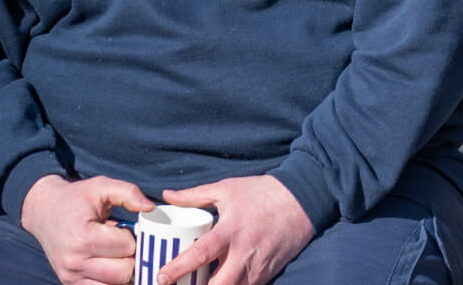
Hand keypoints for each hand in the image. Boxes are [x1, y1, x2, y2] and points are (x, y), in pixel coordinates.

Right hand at [21, 173, 153, 284]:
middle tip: (126, 242)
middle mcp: (75, 261)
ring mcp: (71, 277)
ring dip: (122, 270)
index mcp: (83, 236)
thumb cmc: (76, 198)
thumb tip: (150, 207)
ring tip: (118, 253)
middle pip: (123, 272)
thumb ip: (128, 193)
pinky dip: (111, 280)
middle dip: (131, 256)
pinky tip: (110, 263)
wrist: (44, 211)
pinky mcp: (70, 284)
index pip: (125, 246)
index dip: (133, 236)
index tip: (127, 227)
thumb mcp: (101, 186)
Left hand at [157, 175, 313, 284]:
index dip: (179, 267)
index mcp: (230, 230)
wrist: (300, 200)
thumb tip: (167, 196)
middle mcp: (243, 253)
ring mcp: (257, 268)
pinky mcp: (267, 275)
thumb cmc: (259, 192)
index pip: (201, 254)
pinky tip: (221, 283)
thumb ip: (194, 195)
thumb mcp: (226, 188)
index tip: (161, 276)